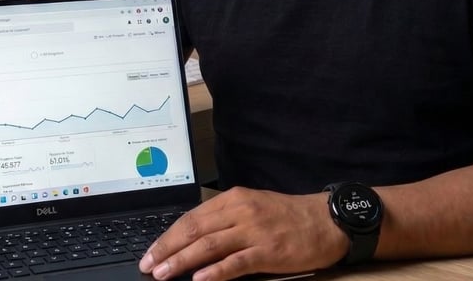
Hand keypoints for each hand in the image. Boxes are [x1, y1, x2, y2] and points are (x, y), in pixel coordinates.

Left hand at [138, 187, 349, 280]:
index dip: (168, 236)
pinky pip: (237, 262)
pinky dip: (216, 271)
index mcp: (233, 199)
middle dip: (167, 249)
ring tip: (163, 274)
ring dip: (182, 261)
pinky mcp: (269, 251)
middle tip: (148, 266)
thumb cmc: (287, 216)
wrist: (324, 220)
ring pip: (210, 246)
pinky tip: (200, 280)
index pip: (192, 217)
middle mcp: (240, 211)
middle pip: (195, 230)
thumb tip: (192, 240)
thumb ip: (224, 221)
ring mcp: (254, 231)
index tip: (150, 252)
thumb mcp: (252, 208)